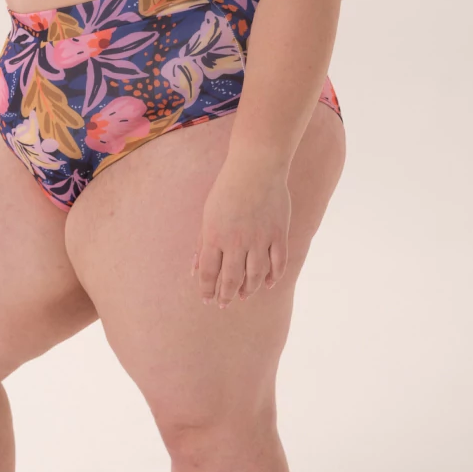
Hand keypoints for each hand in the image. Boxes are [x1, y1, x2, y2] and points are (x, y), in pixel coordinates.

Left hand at [190, 159, 291, 307]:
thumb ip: (202, 243)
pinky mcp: (278, 234)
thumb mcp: (207, 214)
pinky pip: (278, 263)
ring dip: (248, 289)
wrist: (257, 167)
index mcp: (214, 236)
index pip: (208, 273)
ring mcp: (259, 239)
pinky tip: (268, 284)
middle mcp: (236, 241)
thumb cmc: (228, 189)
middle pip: (231, 279)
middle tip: (224, 304)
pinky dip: (274, 277)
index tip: (207, 299)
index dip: (207, 290)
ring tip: (243, 295)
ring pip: (255, 275)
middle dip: (226, 295)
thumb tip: (194, 270)